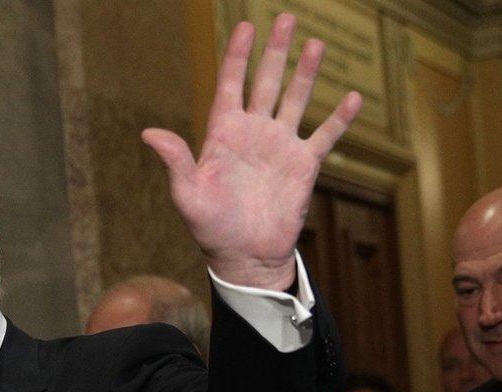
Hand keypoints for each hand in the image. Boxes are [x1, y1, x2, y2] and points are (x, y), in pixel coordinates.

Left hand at [142, 13, 360, 290]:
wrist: (246, 257)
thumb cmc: (211, 228)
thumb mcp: (188, 195)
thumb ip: (175, 162)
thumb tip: (148, 133)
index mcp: (224, 133)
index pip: (231, 85)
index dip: (238, 56)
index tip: (246, 27)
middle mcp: (254, 133)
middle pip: (266, 82)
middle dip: (276, 51)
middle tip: (286, 18)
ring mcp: (281, 146)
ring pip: (296, 100)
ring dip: (307, 74)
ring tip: (317, 44)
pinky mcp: (304, 166)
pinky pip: (325, 136)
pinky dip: (339, 118)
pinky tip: (352, 97)